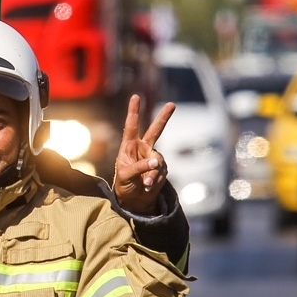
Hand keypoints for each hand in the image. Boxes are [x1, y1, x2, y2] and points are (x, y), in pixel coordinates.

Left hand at [112, 94, 174, 215]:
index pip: (132, 126)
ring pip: (158, 160)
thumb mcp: (125, 175)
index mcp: (129, 146)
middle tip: (172, 104)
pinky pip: (162, 171)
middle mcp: (143, 148)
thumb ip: (139, 166)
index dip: (134, 111)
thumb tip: (156, 162)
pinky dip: (156, 180)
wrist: (133, 200)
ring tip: (146, 183)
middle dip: (164, 117)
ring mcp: (153, 158)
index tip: (136, 97)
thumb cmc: (123, 184)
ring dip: (153, 172)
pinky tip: (148, 186)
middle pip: (155, 130)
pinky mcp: (161, 168)